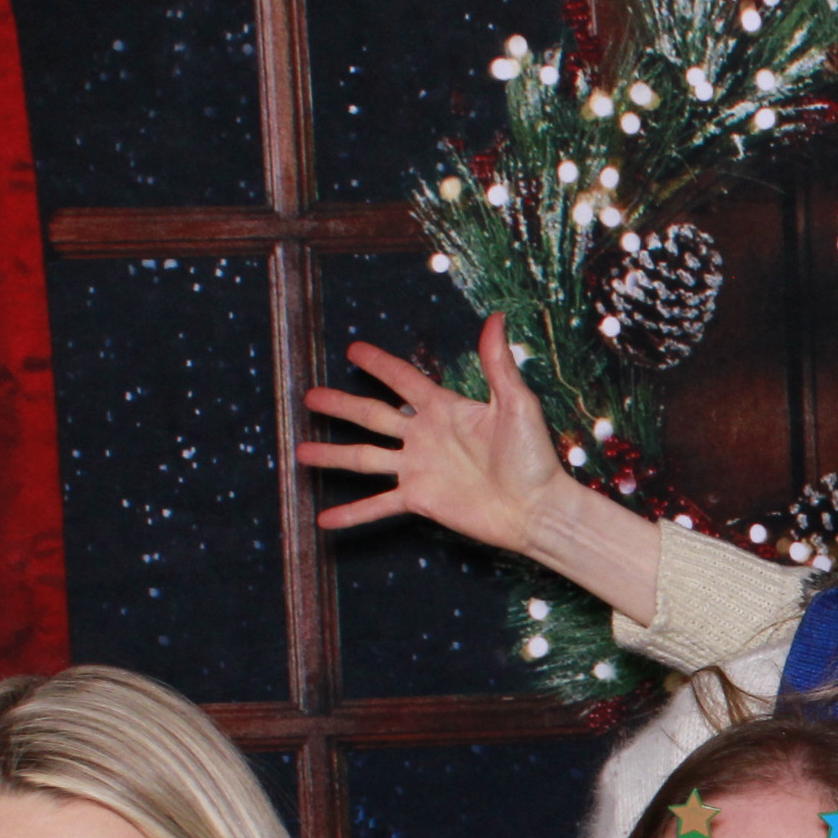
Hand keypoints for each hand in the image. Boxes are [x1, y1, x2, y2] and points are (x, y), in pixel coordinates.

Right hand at [304, 313, 567, 554]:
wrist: (537, 508)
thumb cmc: (533, 456)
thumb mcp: (517, 404)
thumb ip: (498, 363)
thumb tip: (497, 318)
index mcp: (444, 409)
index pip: (403, 380)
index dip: (379, 364)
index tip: (353, 350)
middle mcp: (425, 436)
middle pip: (372, 415)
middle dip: (341, 405)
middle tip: (309, 396)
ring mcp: (419, 469)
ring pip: (365, 458)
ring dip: (333, 455)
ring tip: (301, 450)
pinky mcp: (420, 499)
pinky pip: (378, 505)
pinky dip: (352, 513)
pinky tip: (324, 519)